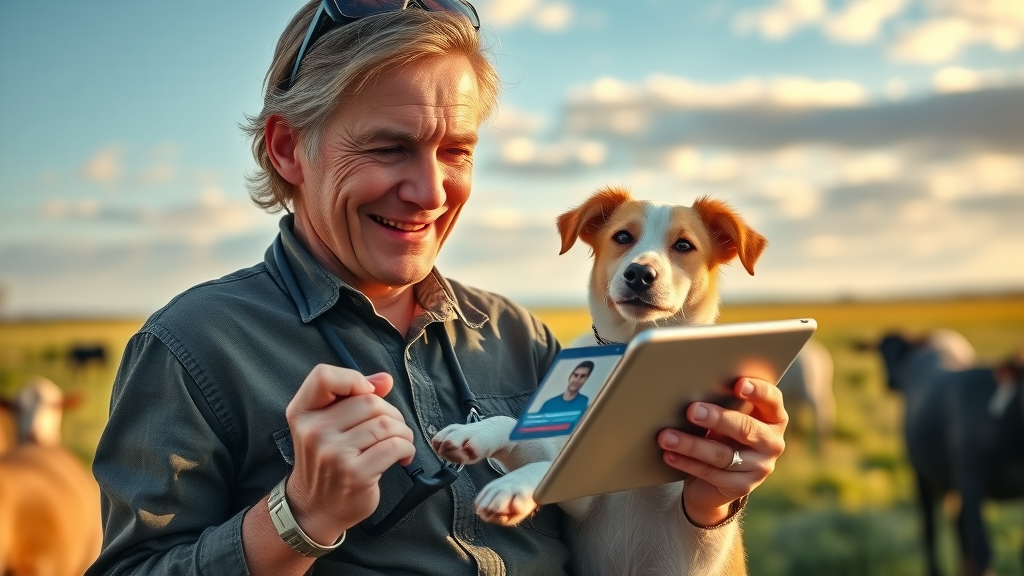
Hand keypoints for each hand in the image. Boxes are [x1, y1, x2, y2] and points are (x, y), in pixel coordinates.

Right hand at [283, 364, 415, 543]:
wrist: (315, 509)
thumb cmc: (326, 462)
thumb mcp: (328, 425)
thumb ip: (353, 397)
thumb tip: (385, 380)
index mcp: (302, 413)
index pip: (323, 376)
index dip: (353, 379)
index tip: (367, 394)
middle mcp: (314, 431)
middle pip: (369, 401)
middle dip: (390, 412)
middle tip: (391, 428)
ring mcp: (334, 453)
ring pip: (386, 423)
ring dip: (402, 431)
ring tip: (399, 442)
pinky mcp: (355, 473)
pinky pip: (395, 446)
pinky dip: (407, 448)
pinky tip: (402, 456)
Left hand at [657, 378, 786, 525]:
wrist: (719, 478)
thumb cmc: (722, 433)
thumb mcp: (728, 417)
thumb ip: (723, 403)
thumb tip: (691, 389)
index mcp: (773, 417)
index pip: (772, 399)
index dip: (757, 390)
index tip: (738, 384)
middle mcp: (772, 442)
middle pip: (746, 428)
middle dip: (717, 418)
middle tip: (691, 411)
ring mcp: (760, 467)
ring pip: (722, 454)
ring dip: (691, 445)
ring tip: (666, 437)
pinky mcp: (742, 486)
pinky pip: (711, 473)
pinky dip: (687, 463)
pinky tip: (669, 455)